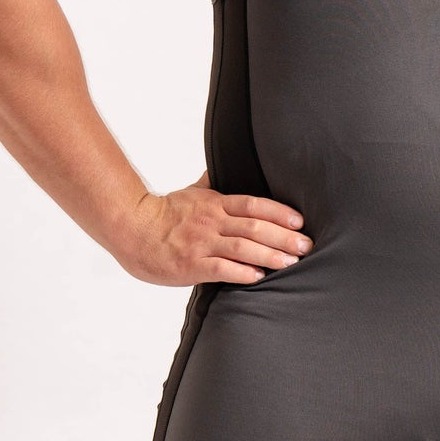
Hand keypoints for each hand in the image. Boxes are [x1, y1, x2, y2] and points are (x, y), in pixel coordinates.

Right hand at [115, 170, 312, 286]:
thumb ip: (214, 182)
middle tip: (307, 246)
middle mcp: (212, 221)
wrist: (132, 230)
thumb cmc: (164, 213)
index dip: (279, 212)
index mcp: (215, 203)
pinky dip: (242, 272)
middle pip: (255, 227)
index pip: (254, 204)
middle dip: (284, 237)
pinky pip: (222, 269)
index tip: (300, 221)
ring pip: (243, 248)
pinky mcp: (192, 265)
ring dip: (270, 255)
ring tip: (291, 263)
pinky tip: (259, 277)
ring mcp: (202, 243)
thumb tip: (228, 163)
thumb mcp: (193, 192)